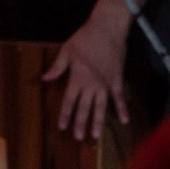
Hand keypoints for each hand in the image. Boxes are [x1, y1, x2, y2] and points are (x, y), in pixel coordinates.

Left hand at [45, 17, 131, 140]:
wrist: (107, 30)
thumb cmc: (84, 38)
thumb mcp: (66, 51)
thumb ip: (57, 67)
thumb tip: (45, 78)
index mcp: (77, 78)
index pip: (69, 100)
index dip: (66, 114)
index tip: (62, 127)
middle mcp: (91, 84)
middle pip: (85, 107)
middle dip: (81, 123)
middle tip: (79, 138)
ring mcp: (105, 84)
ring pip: (101, 106)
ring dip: (98, 121)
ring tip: (96, 136)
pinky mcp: (117, 79)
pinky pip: (120, 97)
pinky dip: (122, 108)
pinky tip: (125, 120)